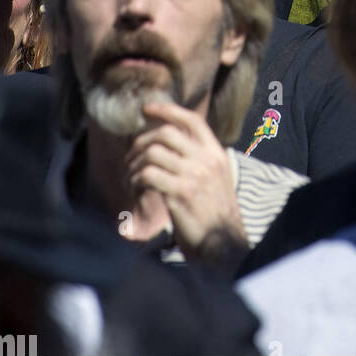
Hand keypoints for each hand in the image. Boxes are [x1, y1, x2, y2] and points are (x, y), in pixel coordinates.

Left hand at [125, 103, 246, 265]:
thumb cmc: (214, 214)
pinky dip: (135, 180)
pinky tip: (135, 190)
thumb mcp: (215, 179)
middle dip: (142, 141)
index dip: (167, 110)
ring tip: (131, 178)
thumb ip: (198, 160)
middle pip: (166, 133)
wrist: (224, 245)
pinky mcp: (180, 193)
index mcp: (216, 153)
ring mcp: (194, 175)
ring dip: (134, 164)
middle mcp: (207, 160)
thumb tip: (166, 145)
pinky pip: (148, 175)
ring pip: (153, 153)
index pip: (192, 120)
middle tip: (131, 156)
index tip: (147, 110)